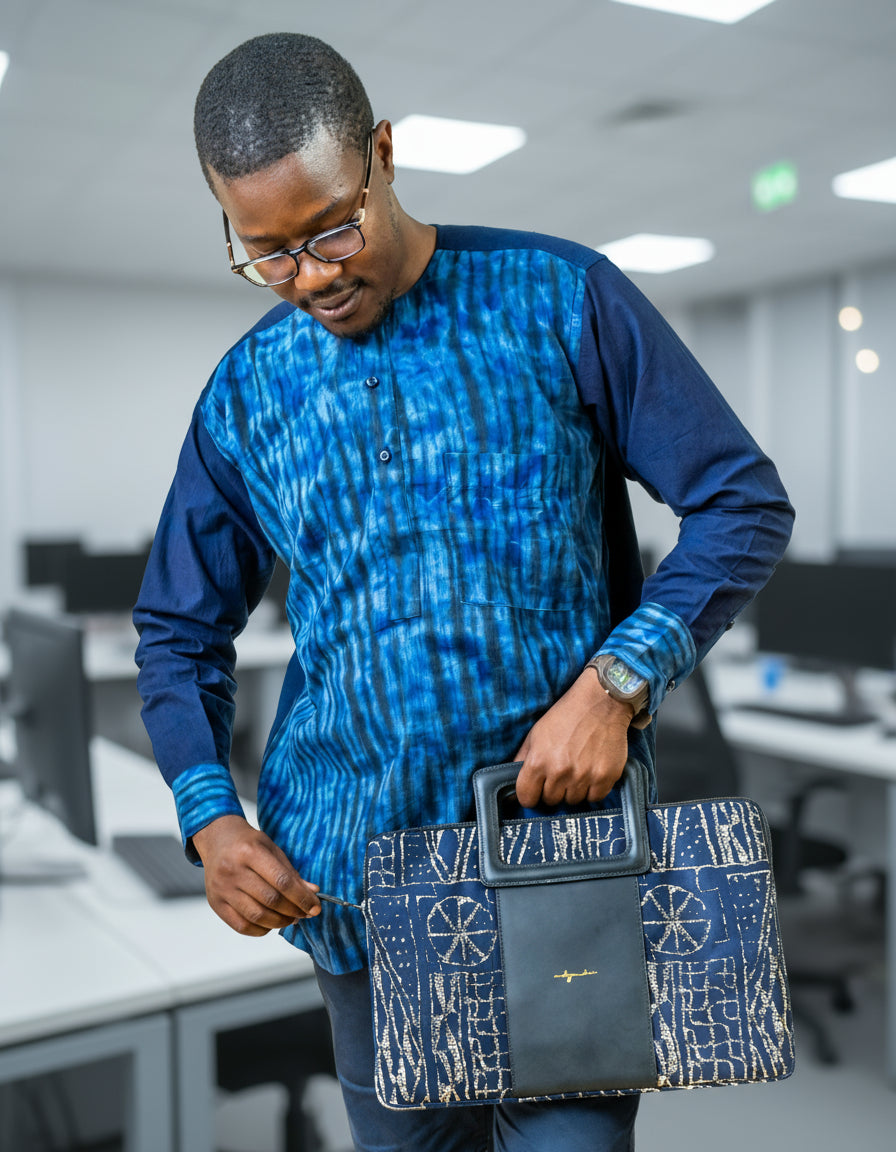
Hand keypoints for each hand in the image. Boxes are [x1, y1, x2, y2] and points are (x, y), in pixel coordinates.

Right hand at [191, 815, 320, 935]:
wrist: (218, 840)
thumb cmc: (248, 843)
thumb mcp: (272, 849)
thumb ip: (291, 872)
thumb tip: (313, 892)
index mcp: (250, 852)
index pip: (282, 882)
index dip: (302, 898)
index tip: (315, 907)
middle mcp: (233, 871)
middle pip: (271, 900)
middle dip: (293, 911)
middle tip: (305, 913)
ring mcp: (222, 888)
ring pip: (256, 916)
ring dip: (279, 922)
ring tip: (290, 919)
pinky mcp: (216, 903)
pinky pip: (241, 926)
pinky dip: (261, 930)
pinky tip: (271, 923)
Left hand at [513, 668, 632, 807]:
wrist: (601, 702)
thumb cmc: (566, 716)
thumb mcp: (536, 734)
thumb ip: (522, 760)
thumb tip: (513, 784)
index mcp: (538, 761)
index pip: (527, 797)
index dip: (530, 794)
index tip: (536, 790)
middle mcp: (560, 772)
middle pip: (551, 800)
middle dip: (553, 789)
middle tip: (560, 772)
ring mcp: (584, 776)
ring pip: (573, 801)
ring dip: (573, 789)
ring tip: (577, 768)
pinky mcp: (605, 777)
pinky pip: (595, 798)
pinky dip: (593, 789)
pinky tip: (592, 771)